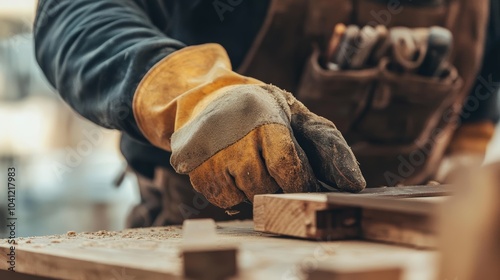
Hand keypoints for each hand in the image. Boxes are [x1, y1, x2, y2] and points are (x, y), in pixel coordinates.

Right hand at [170, 84, 365, 208]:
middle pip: (265, 187)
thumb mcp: (298, 117)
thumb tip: (354, 185)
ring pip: (244, 197)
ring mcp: (210, 155)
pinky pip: (224, 200)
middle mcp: (234, 138)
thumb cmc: (264, 113)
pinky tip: (233, 172)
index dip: (298, 182)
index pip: (287, 168)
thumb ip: (328, 146)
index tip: (301, 183)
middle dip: (275, 185)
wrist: (211, 100)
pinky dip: (235, 194)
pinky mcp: (194, 170)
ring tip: (251, 165)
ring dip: (254, 190)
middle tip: (271, 167)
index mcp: (265, 120)